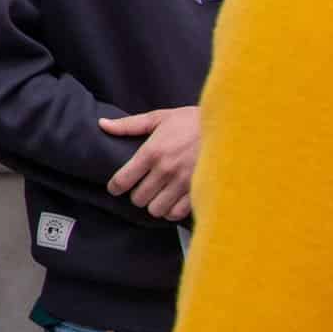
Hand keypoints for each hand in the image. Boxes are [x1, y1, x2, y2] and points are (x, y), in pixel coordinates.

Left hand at [100, 106, 199, 220]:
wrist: (229, 127)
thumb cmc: (191, 121)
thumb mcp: (159, 118)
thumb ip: (129, 125)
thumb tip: (103, 124)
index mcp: (152, 152)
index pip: (122, 180)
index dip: (115, 187)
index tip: (116, 187)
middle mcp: (165, 170)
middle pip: (138, 199)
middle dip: (137, 195)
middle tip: (142, 188)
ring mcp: (183, 183)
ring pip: (155, 209)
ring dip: (153, 204)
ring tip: (157, 195)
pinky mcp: (198, 191)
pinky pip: (175, 214)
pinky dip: (170, 211)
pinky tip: (171, 202)